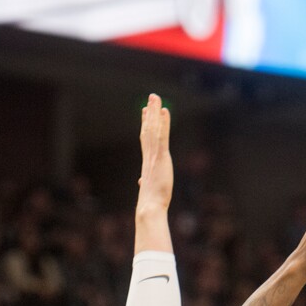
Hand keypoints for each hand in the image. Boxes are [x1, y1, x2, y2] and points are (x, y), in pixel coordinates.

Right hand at [137, 93, 172, 212]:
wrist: (150, 207)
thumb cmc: (150, 203)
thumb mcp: (148, 189)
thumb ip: (145, 182)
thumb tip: (141, 183)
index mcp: (147, 162)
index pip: (146, 140)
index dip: (145, 125)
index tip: (144, 113)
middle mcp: (149, 155)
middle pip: (147, 130)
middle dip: (149, 113)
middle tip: (150, 98)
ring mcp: (154, 155)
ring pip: (153, 129)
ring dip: (154, 112)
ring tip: (155, 97)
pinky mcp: (161, 157)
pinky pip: (162, 136)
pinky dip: (163, 123)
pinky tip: (164, 111)